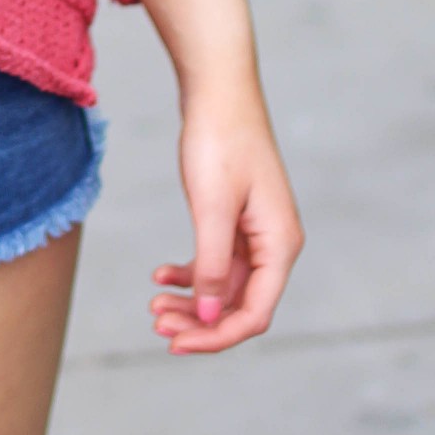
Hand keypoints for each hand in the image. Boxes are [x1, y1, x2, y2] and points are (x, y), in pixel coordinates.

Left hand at [150, 87, 303, 353]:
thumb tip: (210, 315)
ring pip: (224, 287)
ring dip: (191, 300)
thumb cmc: (220, 142)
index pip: (254, 313)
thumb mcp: (212, 207)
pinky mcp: (237, 221)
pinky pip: (216, 262)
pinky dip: (190, 272)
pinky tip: (161, 273)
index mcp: (280, 245)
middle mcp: (274, 245)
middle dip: (199, 321)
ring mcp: (256, 234)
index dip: (216, 335)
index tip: (175, 343)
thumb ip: (211, 264)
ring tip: (154, 304)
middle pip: (239, 305)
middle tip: (155, 323)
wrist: (218, 92)